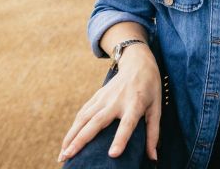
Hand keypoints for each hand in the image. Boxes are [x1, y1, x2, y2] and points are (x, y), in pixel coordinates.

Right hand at [58, 47, 161, 162]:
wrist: (138, 63)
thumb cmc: (150, 88)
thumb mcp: (157, 108)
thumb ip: (153, 133)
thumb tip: (153, 158)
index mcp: (135, 104)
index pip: (127, 124)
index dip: (120, 139)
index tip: (112, 154)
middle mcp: (116, 100)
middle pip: (97, 121)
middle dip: (81, 140)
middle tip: (69, 156)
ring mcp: (104, 97)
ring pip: (84, 117)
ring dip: (71, 135)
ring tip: (63, 154)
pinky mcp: (97, 96)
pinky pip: (83, 113)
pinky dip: (73, 127)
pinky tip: (67, 141)